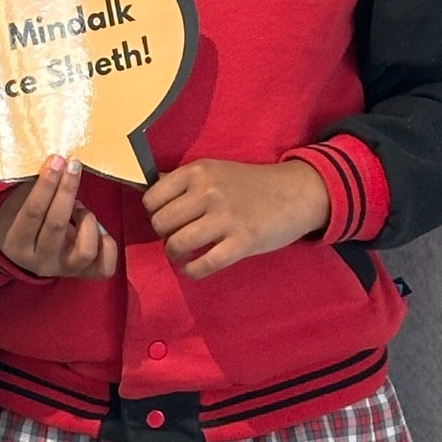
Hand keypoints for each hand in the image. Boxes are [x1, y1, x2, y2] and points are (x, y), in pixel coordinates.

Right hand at [0, 157, 118, 279]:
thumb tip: (57, 162)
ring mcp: (63, 269)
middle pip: (57, 225)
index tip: (56, 160)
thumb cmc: (19, 217)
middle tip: (73, 166)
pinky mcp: (82, 274)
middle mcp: (40, 261)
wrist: (17, 252)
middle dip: (67, 190)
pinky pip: (104, 266)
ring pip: (85, 250)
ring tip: (81, 208)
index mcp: (17, 242)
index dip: (46, 184)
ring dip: (87, 219)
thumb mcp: (17, 202)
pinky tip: (98, 228)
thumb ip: (34, 186)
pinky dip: (107, 243)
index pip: (33, 211)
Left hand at [142, 159, 329, 279]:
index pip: (152, 198)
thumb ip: (184, 182)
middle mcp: (208, 191)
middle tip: (177, 235)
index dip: (155, 212)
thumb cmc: (249, 184)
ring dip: (175, 254)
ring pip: (176, 244)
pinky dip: (192, 271)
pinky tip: (194, 268)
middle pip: (160, 223)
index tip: (167, 217)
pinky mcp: (242, 242)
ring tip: (183, 253)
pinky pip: (203, 264)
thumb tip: (148, 193)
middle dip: (164, 234)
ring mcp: (226, 217)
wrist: (294, 193)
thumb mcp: (215, 171)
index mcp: (198, 171)